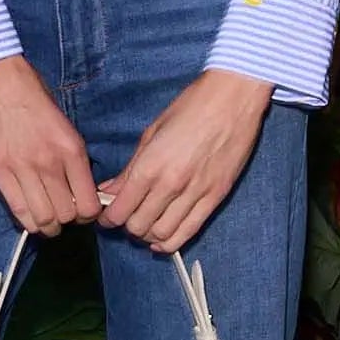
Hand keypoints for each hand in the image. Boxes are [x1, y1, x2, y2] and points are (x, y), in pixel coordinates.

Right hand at [0, 55, 101, 236]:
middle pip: (67, 216)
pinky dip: (27, 220)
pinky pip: (18, 211)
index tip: (83, 210)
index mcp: (72, 149)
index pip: (89, 204)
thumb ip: (72, 156)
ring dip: (48, 225)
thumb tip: (78, 186)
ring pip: (43, 219)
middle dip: (68, 221)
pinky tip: (30, 213)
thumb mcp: (65, 124)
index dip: (88, 214)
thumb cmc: (32, 95)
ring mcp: (22, 169)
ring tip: (47, 218)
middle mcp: (50, 163)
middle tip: (64, 214)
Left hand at [96, 68, 273, 254]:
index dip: (108, 218)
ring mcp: (195, 194)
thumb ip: (130, 168)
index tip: (106, 216)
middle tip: (125, 217)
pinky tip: (162, 238)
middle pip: (138, 226)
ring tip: (145, 225)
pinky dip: (172, 241)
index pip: (120, 210)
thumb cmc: (191, 107)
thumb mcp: (152, 133)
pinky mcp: (215, 197)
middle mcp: (171, 185)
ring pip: (162, 234)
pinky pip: (190, 231)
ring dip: (148, 235)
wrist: (233, 98)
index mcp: (150, 166)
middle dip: (126, 226)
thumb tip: (109, 190)